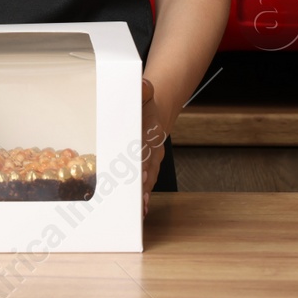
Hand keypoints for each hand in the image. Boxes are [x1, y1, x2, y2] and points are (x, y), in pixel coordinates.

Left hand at [139, 77, 166, 218]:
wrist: (158, 111)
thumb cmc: (146, 104)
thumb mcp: (144, 93)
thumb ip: (143, 90)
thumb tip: (144, 86)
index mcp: (150, 133)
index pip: (146, 150)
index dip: (143, 163)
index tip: (140, 175)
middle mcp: (153, 150)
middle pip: (148, 170)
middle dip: (143, 186)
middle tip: (140, 201)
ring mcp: (151, 161)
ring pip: (148, 181)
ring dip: (144, 196)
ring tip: (140, 212)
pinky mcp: (146, 169)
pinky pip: (145, 184)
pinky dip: (143, 197)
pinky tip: (139, 211)